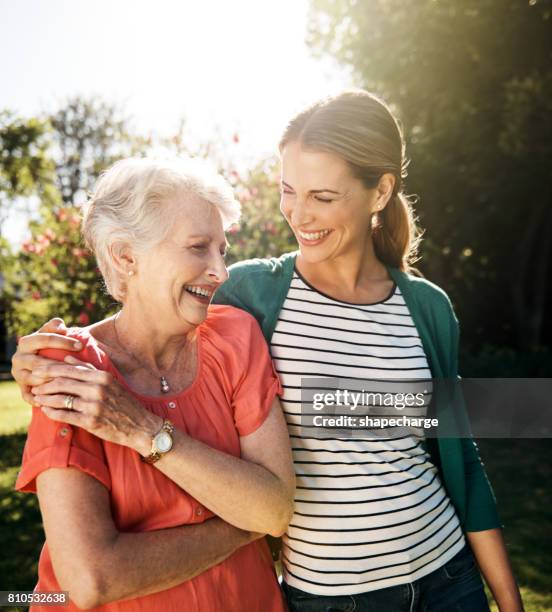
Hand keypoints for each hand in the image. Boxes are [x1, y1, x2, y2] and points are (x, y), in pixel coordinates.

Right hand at [11, 318, 82, 403]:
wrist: (39, 359)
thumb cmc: (50, 344)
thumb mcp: (50, 332)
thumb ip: (54, 326)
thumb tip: (61, 326)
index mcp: (26, 342)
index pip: (45, 339)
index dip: (64, 341)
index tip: (81, 345)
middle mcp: (18, 358)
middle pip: (39, 362)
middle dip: (59, 365)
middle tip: (77, 368)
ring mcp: (18, 375)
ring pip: (35, 380)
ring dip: (51, 382)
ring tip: (70, 383)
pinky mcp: (21, 388)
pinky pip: (29, 396)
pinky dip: (40, 399)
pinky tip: (55, 400)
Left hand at [31, 357, 161, 452]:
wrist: (140, 426)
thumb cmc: (124, 403)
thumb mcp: (110, 382)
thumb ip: (88, 369)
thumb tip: (67, 357)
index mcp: (102, 377)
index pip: (70, 369)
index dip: (50, 369)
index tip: (37, 370)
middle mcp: (98, 389)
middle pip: (62, 382)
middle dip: (44, 383)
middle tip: (33, 385)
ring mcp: (94, 406)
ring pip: (61, 398)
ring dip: (45, 398)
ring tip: (37, 398)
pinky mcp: (91, 422)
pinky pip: (65, 415)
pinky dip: (52, 412)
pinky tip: (46, 411)